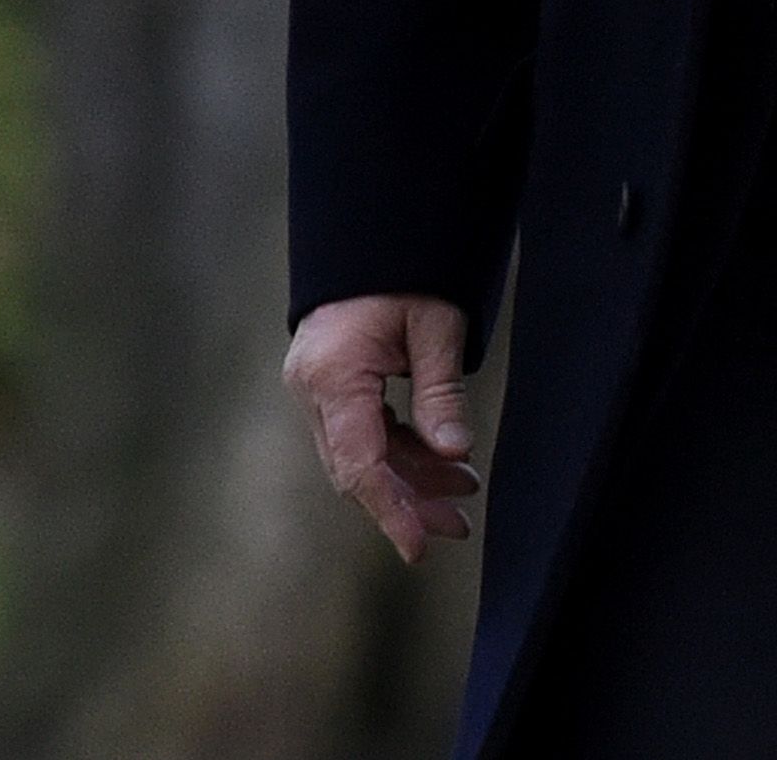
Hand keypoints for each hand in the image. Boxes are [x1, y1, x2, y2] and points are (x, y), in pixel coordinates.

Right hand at [286, 292, 480, 561]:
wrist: (372, 229)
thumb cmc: (404, 268)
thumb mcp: (436, 326)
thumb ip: (441, 393)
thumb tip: (455, 453)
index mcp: (334, 376)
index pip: (360, 464)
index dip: (391, 511)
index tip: (419, 547)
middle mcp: (314, 389)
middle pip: (358, 467)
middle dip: (409, 501)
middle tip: (459, 525)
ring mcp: (317, 387)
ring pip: (362, 453)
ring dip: (410, 476)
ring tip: (462, 490)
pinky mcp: (330, 382)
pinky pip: (363, 430)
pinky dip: (400, 449)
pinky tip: (440, 459)